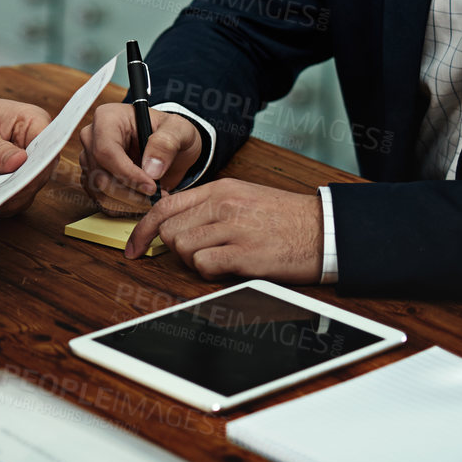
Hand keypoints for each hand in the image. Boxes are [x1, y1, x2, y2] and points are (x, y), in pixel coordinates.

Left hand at [0, 96, 53, 214]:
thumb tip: (19, 162)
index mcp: (32, 122)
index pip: (49, 145)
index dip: (38, 163)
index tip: (20, 176)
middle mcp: (33, 147)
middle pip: (40, 173)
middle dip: (20, 185)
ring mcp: (24, 169)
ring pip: (28, 192)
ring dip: (8, 197)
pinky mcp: (12, 185)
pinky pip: (12, 202)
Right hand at [78, 104, 203, 214]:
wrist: (169, 146)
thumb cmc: (171, 133)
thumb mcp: (179, 130)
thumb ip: (166, 144)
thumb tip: (151, 169)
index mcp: (107, 118)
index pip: (105, 151)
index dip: (127, 173)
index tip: (151, 186)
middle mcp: (92, 137)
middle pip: (100, 175)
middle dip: (130, 192)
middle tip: (157, 196)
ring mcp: (89, 158)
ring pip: (99, 191)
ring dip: (128, 202)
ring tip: (153, 198)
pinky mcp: (92, 177)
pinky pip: (101, 200)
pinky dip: (123, 206)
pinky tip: (142, 200)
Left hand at [126, 179, 323, 281]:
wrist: (325, 230)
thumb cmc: (286, 218)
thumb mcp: (244, 197)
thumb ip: (209, 206)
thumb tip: (176, 223)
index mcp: (220, 189)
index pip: (164, 206)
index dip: (143, 229)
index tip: (135, 247)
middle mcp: (223, 205)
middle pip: (169, 230)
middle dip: (175, 249)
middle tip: (199, 254)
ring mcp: (234, 228)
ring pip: (182, 248)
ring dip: (193, 261)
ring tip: (219, 260)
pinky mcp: (245, 254)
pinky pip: (204, 265)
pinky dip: (209, 272)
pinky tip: (229, 268)